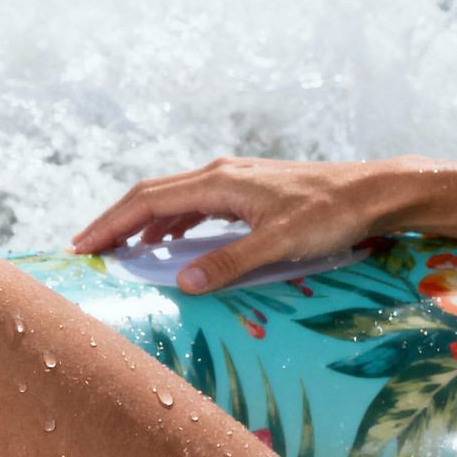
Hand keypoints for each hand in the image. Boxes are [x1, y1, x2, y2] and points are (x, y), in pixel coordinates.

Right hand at [71, 155, 412, 294]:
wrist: (373, 192)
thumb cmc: (332, 214)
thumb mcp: (280, 243)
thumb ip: (230, 262)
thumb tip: (183, 282)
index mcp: (220, 181)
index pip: (148, 200)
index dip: (112, 223)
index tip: (83, 244)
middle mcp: (222, 174)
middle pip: (154, 195)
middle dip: (118, 222)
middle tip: (88, 248)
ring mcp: (237, 180)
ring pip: (176, 199)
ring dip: (146, 223)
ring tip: (122, 250)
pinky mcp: (252, 191)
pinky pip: (200, 205)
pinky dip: (176, 222)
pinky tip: (172, 241)